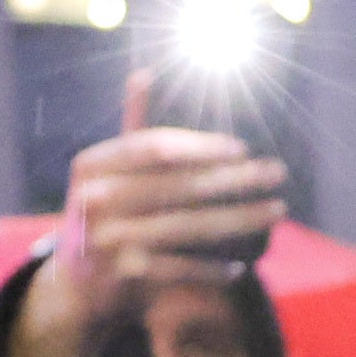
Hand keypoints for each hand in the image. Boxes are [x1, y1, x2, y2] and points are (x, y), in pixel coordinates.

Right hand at [12, 77, 287, 356]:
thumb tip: (144, 74)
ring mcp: (104, 239)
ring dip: (237, 220)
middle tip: (277, 172)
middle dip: (233, 179)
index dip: (199, 146)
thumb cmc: (107, 211)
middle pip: (175, 186)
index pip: (153, 147)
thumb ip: (132, 128)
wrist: (78, 282)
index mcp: (90, 164)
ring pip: (183, 227)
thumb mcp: (110, 170)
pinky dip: (209, 268)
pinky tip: (241, 264)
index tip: (243, 147)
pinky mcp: (119, 275)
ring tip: (276, 211)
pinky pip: (176, 269)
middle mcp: (91, 199)